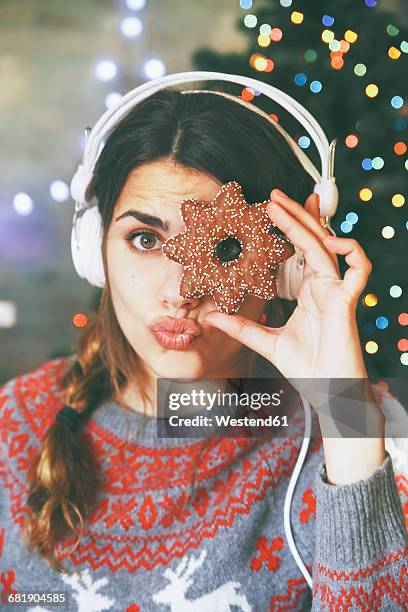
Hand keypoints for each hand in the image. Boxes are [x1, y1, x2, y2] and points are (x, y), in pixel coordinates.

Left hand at [203, 188, 372, 380]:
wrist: (326, 392)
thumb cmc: (305, 367)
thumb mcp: (266, 342)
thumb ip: (241, 327)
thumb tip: (211, 316)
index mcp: (308, 291)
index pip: (299, 249)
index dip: (289, 227)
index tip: (269, 210)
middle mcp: (323, 285)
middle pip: (312, 240)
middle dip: (295, 214)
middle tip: (273, 195)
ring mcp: (336, 291)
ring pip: (327, 246)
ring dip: (309, 222)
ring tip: (286, 205)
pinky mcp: (346, 301)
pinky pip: (359, 269)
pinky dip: (352, 251)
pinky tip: (331, 240)